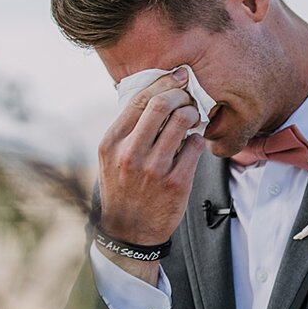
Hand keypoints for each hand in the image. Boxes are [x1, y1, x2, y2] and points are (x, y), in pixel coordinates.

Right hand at [97, 68, 205, 250]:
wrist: (130, 232)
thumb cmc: (123, 188)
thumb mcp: (111, 157)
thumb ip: (127, 128)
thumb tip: (153, 94)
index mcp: (111, 142)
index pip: (138, 99)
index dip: (163, 82)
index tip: (177, 77)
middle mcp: (130, 154)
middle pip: (161, 104)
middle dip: (181, 94)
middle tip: (188, 97)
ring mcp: (154, 169)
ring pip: (182, 122)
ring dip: (192, 113)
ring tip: (192, 118)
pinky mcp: (176, 183)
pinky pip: (194, 146)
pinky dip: (196, 139)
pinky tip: (192, 142)